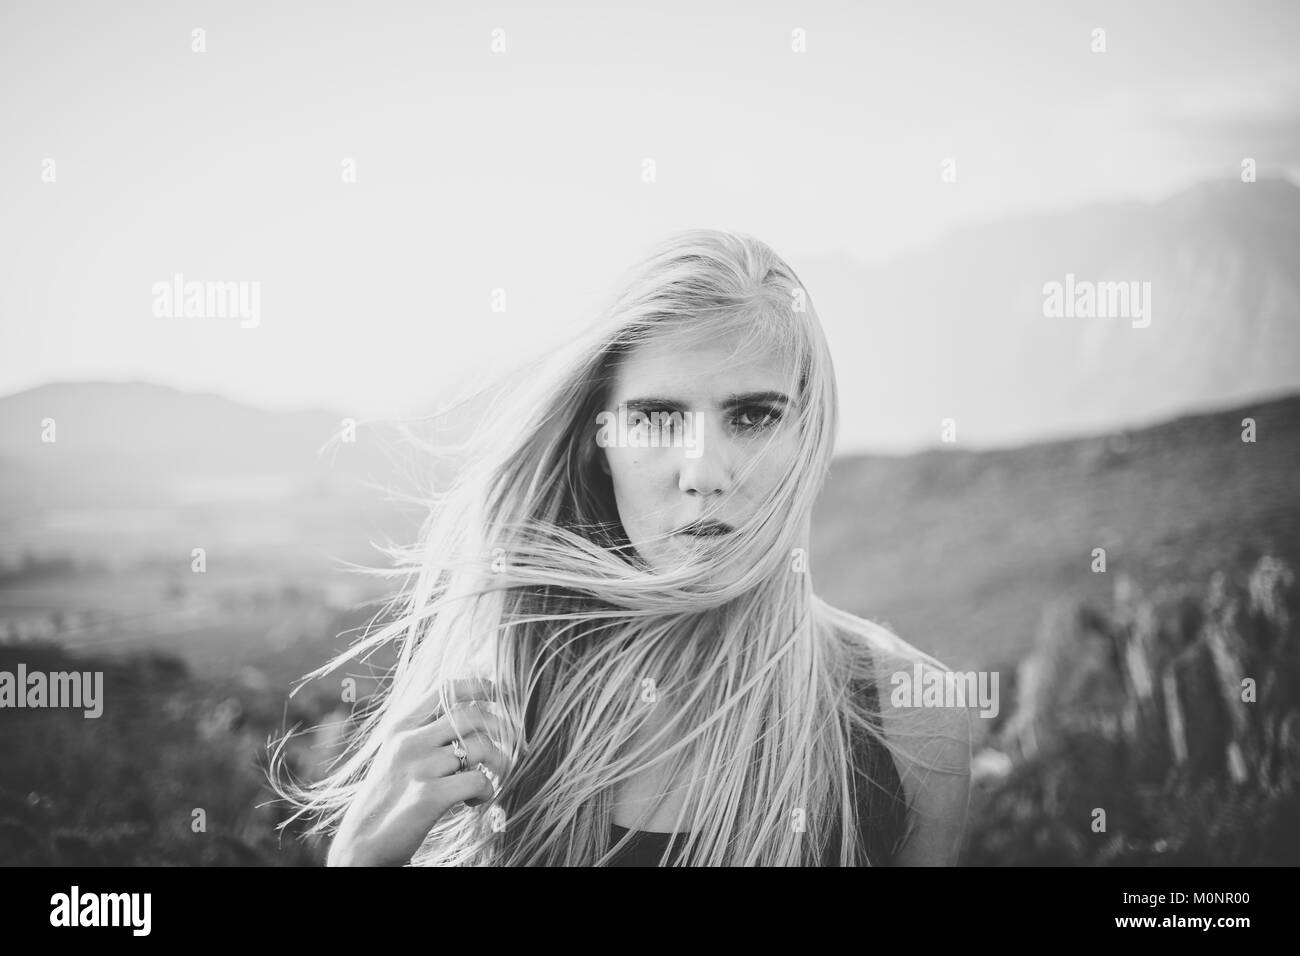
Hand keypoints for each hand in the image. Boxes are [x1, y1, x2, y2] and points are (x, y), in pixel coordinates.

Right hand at [327, 678, 513, 866]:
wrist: (360, 844)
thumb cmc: (388, 798)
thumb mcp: (398, 755)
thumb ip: (427, 732)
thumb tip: (471, 711)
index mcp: (401, 726)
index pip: (446, 689)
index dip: (479, 686)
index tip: (502, 692)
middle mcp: (409, 741)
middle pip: (471, 715)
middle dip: (501, 728)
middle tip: (514, 743)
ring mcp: (419, 768)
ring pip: (480, 747)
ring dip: (499, 762)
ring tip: (494, 776)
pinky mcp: (428, 796)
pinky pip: (477, 781)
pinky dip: (486, 791)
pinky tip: (474, 801)